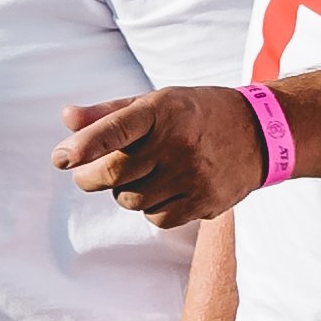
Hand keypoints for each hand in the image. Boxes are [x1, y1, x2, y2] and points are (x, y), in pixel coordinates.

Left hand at [53, 89, 265, 230]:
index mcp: (161, 110)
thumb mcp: (156, 102)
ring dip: (124, 192)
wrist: (260, 133)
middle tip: (86, 174)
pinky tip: (165, 189)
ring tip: (144, 174)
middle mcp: (177, 143)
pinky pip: (156, 218)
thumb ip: (109, 113)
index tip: (60, 158)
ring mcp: (192, 176)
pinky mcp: (204, 203)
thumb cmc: (195, 114)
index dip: (83, 146)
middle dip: (89, 178)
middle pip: (113, 175)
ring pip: (130, 200)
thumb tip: (66, 118)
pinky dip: (150, 209)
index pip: (115, 129)